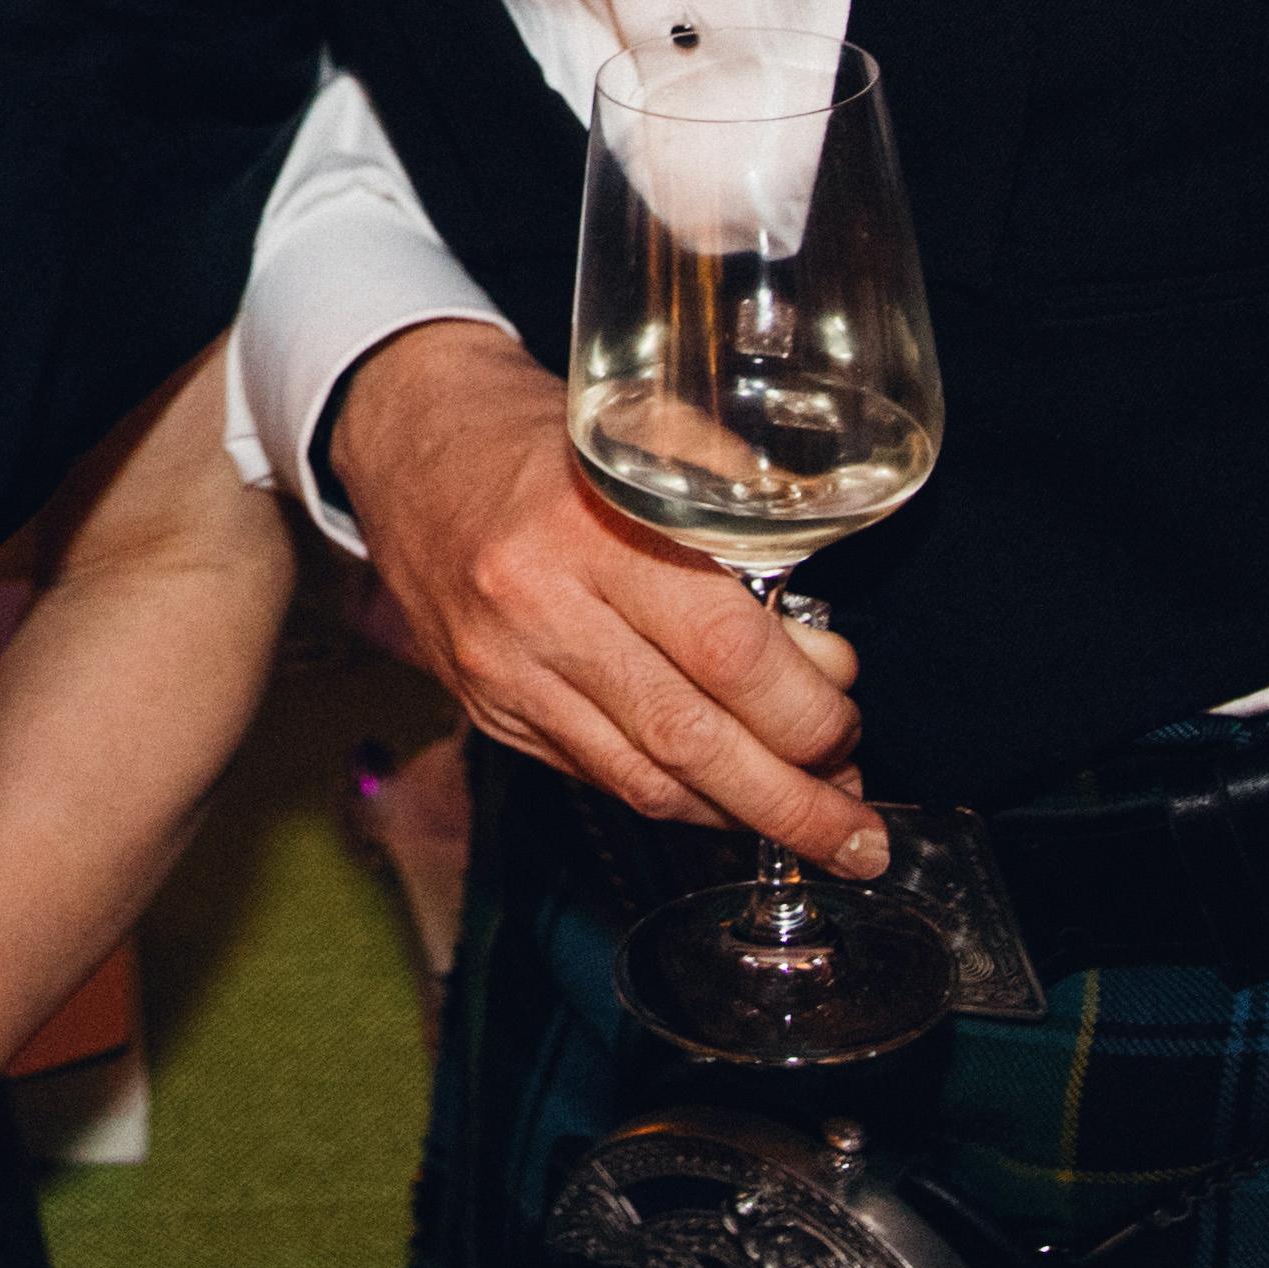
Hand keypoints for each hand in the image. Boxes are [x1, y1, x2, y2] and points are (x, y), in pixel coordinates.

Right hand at [324, 320, 881, 861]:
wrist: (409, 439)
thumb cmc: (543, 432)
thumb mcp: (645, 433)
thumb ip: (737, 519)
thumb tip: (821, 645)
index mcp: (590, 528)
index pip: (722, 650)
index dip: (803, 707)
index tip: (850, 721)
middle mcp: (539, 611)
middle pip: (688, 740)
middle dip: (791, 803)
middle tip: (859, 835)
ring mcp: (504, 672)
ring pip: (641, 780)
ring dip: (737, 815)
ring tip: (811, 822)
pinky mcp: (486, 709)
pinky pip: (596, 777)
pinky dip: (672, 797)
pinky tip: (722, 797)